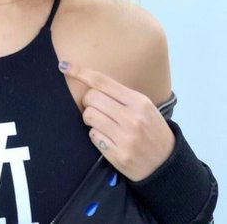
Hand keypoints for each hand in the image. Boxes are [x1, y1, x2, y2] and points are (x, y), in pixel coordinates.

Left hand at [59, 62, 174, 181]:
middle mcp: (131, 118)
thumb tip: (90, 83)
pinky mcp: (118, 155)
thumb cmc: (151, 129)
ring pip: (88, 116)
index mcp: (138, 101)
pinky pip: (93, 136)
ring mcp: (125, 138)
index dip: (79, 72)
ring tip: (103, 124)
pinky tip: (109, 139)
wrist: (167, 163)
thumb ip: (120, 95)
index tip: (63, 65)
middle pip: (90, 97)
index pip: (102, 81)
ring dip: (90, 118)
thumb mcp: (144, 106)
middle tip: (98, 108)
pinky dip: (96, 135)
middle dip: (88, 101)